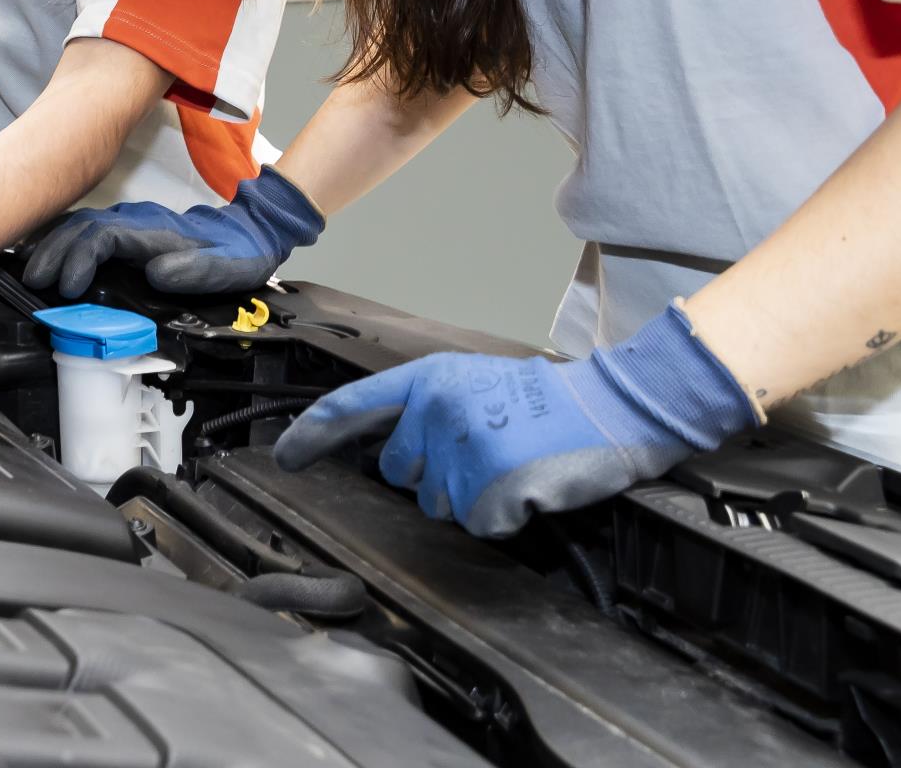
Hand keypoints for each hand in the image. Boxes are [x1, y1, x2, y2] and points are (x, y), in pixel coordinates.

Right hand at [22, 167, 323, 299]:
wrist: (250, 231)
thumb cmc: (237, 254)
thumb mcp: (228, 267)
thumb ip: (195, 270)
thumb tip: (156, 272)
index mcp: (154, 230)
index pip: (103, 236)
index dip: (79, 258)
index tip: (66, 287)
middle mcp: (136, 219)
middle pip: (81, 227)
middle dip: (52, 252)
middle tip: (31, 281)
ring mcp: (129, 221)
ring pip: (78, 224)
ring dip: (51, 245)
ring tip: (27, 268)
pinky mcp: (126, 229)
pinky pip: (84, 228)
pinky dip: (60, 239)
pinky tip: (45, 252)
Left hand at [272, 304, 756, 536]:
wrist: (615, 406)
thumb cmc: (550, 401)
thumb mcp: (477, 384)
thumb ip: (427, 409)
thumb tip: (392, 449)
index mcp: (429, 378)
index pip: (351, 405)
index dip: (312, 433)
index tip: (285, 456)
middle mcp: (436, 409)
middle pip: (400, 472)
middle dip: (434, 476)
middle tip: (485, 454)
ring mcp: (462, 448)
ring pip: (439, 504)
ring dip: (472, 497)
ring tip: (511, 465)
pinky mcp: (490, 486)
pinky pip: (478, 522)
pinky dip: (502, 516)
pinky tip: (527, 486)